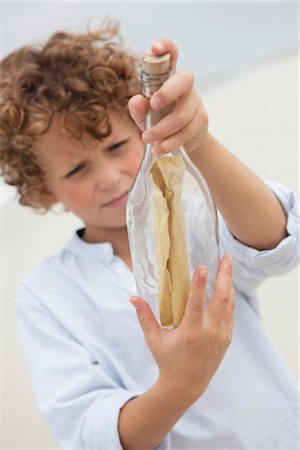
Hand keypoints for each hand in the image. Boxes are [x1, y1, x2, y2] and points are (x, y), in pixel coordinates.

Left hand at [128, 39, 208, 155]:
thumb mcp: (144, 115)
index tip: (155, 48)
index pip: (172, 55)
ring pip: (183, 114)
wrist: (183, 139)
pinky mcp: (201, 121)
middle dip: (168, 91)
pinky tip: (159, 148)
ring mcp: (195, 103)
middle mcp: (185, 86)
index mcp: (169, 77)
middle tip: (152, 104)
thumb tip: (137, 101)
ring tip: (147, 138)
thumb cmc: (160, 119)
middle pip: (184, 80)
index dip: (166, 48)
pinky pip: (186, 132)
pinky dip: (170, 142)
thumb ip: (137, 108)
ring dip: (162, 128)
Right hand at [130, 254, 234, 404]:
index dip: (200, 284)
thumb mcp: (153, 339)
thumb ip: (144, 317)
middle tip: (227, 256)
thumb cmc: (167, 360)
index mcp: (191, 332)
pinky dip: (228, 296)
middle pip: (221, 299)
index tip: (203, 267)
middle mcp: (210, 332)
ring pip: (229, 303)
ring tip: (228, 263)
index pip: (197, 304)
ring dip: (229, 282)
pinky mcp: (226, 337)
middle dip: (225, 275)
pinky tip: (226, 284)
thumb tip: (132, 297)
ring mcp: (221, 335)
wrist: (187, 385)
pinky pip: (230, 312)